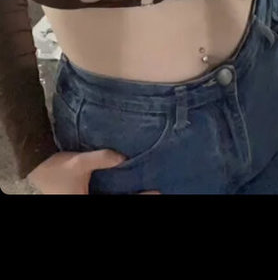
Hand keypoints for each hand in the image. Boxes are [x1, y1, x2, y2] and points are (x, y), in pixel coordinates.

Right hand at [27, 149, 160, 194]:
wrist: (38, 165)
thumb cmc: (58, 167)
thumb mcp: (79, 162)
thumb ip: (101, 159)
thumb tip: (123, 157)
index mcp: (84, 203)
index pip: (117, 204)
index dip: (138, 199)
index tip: (154, 192)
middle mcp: (85, 205)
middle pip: (115, 204)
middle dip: (135, 199)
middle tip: (156, 193)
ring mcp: (84, 201)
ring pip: (109, 200)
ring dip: (125, 195)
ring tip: (144, 190)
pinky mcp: (83, 196)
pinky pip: (104, 196)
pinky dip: (116, 192)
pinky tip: (126, 188)